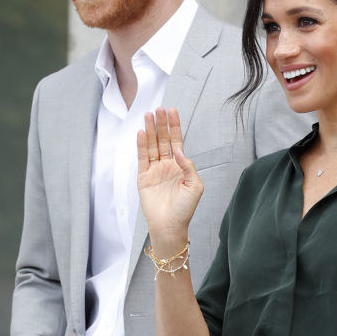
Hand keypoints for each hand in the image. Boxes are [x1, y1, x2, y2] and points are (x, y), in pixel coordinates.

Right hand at [137, 107, 203, 253]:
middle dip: (161, 124)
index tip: (172, 111)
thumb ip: (189, 167)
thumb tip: (179, 151)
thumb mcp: (195, 186)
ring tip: (149, 115)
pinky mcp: (143, 178)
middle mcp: (166, 166)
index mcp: (180, 167)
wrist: (170, 226)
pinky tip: (142, 133)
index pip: (176, 142)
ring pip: (151, 146)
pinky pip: (142, 158)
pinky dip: (141, 145)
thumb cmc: (185, 209)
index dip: (174, 127)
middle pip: (162, 140)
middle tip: (159, 109)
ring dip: (150, 131)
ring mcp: (154, 171)